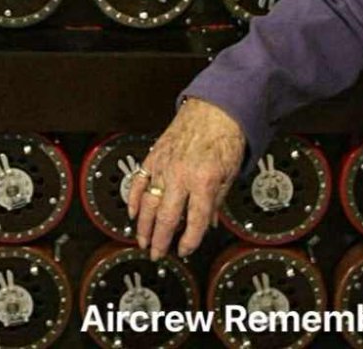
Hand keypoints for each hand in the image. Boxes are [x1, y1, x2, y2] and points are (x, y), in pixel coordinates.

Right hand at [127, 97, 243, 258]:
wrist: (215, 109)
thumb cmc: (225, 138)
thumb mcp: (230, 175)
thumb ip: (216, 202)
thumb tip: (208, 223)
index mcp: (204, 182)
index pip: (195, 221)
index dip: (189, 241)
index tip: (185, 250)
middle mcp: (181, 176)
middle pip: (166, 217)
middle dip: (160, 240)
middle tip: (157, 254)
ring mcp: (164, 166)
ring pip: (148, 202)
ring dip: (143, 225)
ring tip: (142, 241)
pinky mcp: (153, 156)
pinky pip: (138, 181)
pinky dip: (132, 198)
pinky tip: (132, 213)